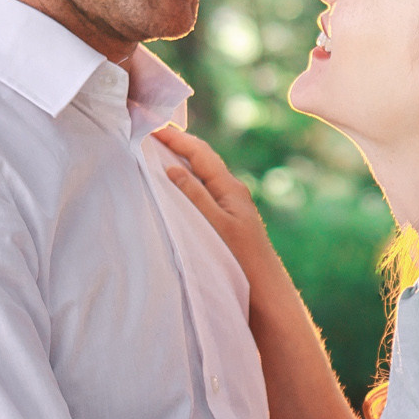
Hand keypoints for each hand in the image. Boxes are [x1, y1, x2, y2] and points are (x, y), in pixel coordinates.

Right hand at [154, 124, 278, 293]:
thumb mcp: (215, 225)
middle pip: (203, 159)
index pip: (200, 153)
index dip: (177, 138)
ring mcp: (231, 205)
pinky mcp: (228, 219)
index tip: (153, 127)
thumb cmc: (241, 259)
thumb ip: (194, 195)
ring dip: (183, 160)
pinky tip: (177, 186)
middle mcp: (233, 191)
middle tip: (152, 133)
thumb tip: (172, 167)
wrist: (265, 291)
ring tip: (159, 152)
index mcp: (231, 188)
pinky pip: (204, 190)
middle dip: (179, 144)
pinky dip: (188, 180)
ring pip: (204, 174)